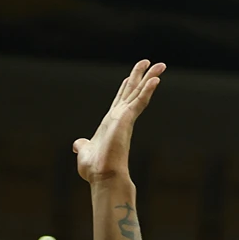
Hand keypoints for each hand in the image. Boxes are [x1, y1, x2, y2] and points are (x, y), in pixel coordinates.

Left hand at [73, 60, 164, 183]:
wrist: (102, 177)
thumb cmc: (95, 169)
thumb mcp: (84, 152)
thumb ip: (83, 145)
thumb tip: (78, 145)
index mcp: (111, 122)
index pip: (121, 100)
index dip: (126, 87)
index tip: (131, 76)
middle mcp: (120, 118)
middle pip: (132, 91)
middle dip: (141, 77)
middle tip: (150, 62)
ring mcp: (125, 118)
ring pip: (139, 93)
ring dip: (149, 78)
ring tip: (160, 65)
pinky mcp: (127, 120)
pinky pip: (139, 102)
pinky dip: (147, 90)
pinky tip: (155, 79)